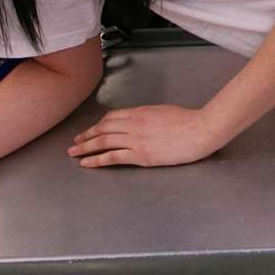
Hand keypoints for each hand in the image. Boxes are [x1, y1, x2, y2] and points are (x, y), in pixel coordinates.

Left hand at [68, 104, 223, 167]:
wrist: (200, 130)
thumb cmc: (188, 120)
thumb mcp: (164, 111)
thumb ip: (148, 116)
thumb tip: (139, 122)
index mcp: (140, 112)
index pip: (112, 118)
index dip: (98, 125)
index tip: (90, 130)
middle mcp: (134, 124)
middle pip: (103, 129)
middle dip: (86, 136)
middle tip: (75, 142)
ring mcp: (136, 140)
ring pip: (103, 142)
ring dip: (86, 147)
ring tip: (74, 153)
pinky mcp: (140, 155)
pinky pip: (112, 157)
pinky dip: (96, 159)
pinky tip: (87, 163)